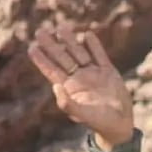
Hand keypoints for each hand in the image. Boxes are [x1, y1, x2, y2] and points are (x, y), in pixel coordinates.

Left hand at [28, 25, 132, 150]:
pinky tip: (87, 35)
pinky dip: (94, 46)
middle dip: (51, 45)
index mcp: (70, 89)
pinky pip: (99, 56)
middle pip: (62, 58)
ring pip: (79, 53)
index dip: (42, 59)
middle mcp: (79, 79)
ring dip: (70, 40)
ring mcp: (94, 74)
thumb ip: (67, 103)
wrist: (120, 124)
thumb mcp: (81, 114)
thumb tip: (55, 86)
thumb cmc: (99, 122)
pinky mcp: (108, 72)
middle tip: (40, 31)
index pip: (52, 71)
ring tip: (61, 27)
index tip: (32, 47)